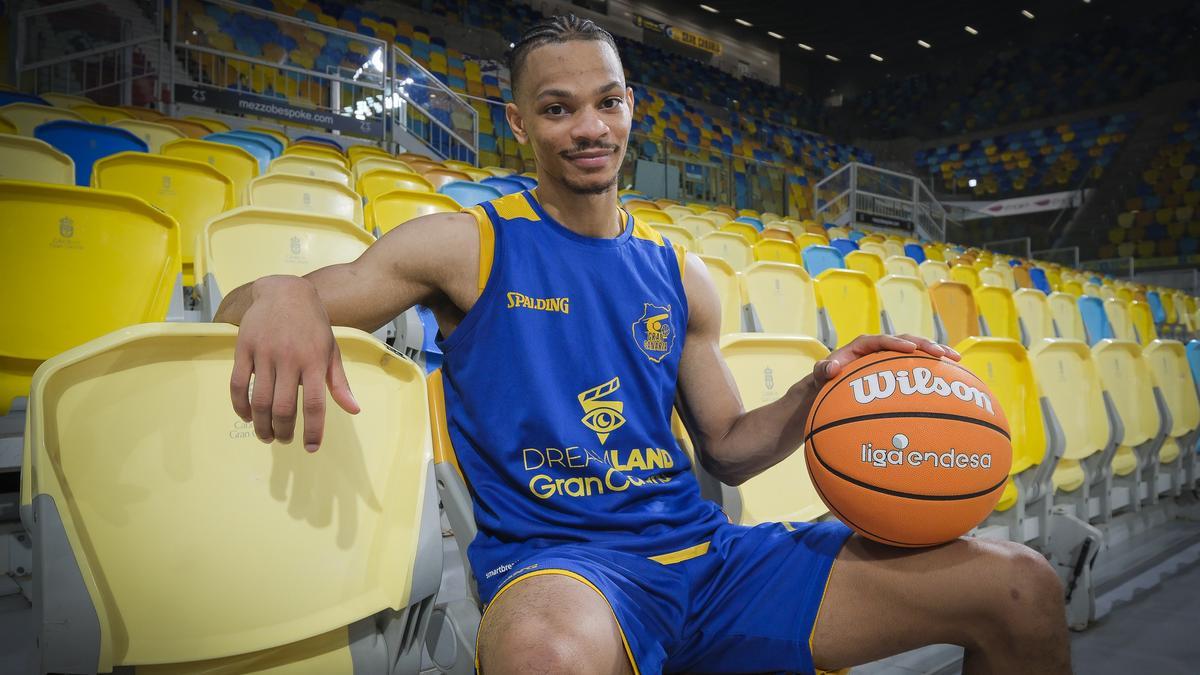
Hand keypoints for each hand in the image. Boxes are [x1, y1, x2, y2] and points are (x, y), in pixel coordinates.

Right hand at [229, 276, 360, 451]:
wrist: (284, 291)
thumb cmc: (312, 324)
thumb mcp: (331, 350)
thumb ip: (339, 382)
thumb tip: (353, 410)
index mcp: (315, 361)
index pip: (315, 404)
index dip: (313, 430)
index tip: (311, 448)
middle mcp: (290, 359)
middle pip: (284, 408)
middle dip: (284, 431)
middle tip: (284, 439)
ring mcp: (265, 353)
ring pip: (259, 400)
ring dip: (261, 425)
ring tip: (266, 435)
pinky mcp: (244, 348)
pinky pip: (237, 384)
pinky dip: (240, 406)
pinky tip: (246, 416)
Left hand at [812, 334, 960, 388]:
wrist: (831, 383)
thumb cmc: (825, 378)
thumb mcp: (820, 373)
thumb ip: (822, 369)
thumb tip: (831, 368)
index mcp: (863, 345)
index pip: (882, 340)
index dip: (896, 343)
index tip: (911, 349)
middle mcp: (880, 347)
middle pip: (906, 341)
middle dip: (925, 345)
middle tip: (942, 354)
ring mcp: (892, 356)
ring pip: (917, 350)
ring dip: (936, 352)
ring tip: (956, 359)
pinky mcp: (899, 366)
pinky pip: (919, 364)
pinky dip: (934, 367)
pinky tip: (953, 376)